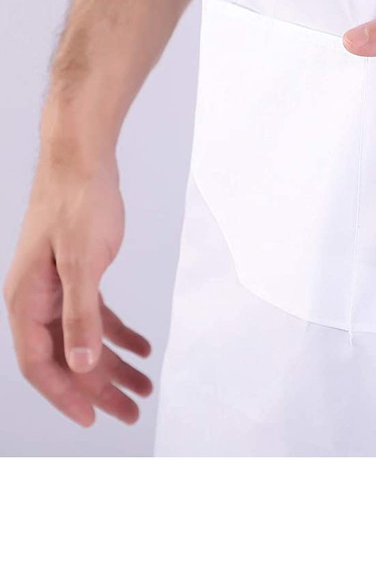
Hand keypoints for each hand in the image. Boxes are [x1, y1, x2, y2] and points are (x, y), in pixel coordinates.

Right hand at [3, 148, 151, 426]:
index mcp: (27, 302)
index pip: (41, 365)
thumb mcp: (83, 264)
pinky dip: (119, 334)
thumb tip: (79, 363)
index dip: (66, 396)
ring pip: (84, 340)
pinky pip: (96, 316)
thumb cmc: (78, 204)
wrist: (82, 161)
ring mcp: (56, 289)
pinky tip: (143, 348)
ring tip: (145, 387)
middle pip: (67, 359)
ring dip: (113, 365)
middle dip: (99, 389)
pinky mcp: (78, 275)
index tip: (95, 418)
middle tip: (132, 412)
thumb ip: (81, 316)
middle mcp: (37, 301)